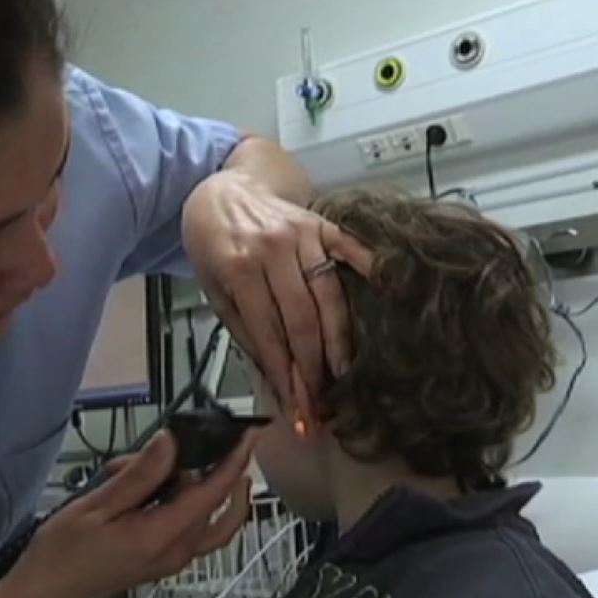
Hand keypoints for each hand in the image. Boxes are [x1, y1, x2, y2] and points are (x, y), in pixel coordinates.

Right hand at [3, 431, 255, 597]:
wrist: (44, 592)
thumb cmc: (63, 551)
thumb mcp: (96, 505)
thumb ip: (139, 475)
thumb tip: (172, 441)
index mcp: (163, 536)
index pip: (213, 493)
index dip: (234, 461)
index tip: (250, 434)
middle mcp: (177, 551)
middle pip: (214, 503)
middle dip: (190, 468)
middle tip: (152, 451)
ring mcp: (172, 558)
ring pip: (205, 516)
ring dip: (180, 485)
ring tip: (128, 470)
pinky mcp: (162, 559)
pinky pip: (187, 524)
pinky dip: (173, 500)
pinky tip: (133, 487)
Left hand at [182, 170, 372, 405]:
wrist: (222, 191)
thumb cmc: (213, 244)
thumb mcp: (213, 289)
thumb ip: (245, 329)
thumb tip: (275, 374)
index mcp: (239, 268)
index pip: (269, 334)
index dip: (285, 375)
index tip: (297, 406)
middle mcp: (273, 250)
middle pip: (304, 320)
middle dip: (314, 368)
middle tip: (322, 401)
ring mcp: (302, 234)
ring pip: (330, 295)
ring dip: (339, 340)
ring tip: (343, 374)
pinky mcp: (322, 224)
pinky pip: (351, 249)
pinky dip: (369, 270)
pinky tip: (384, 296)